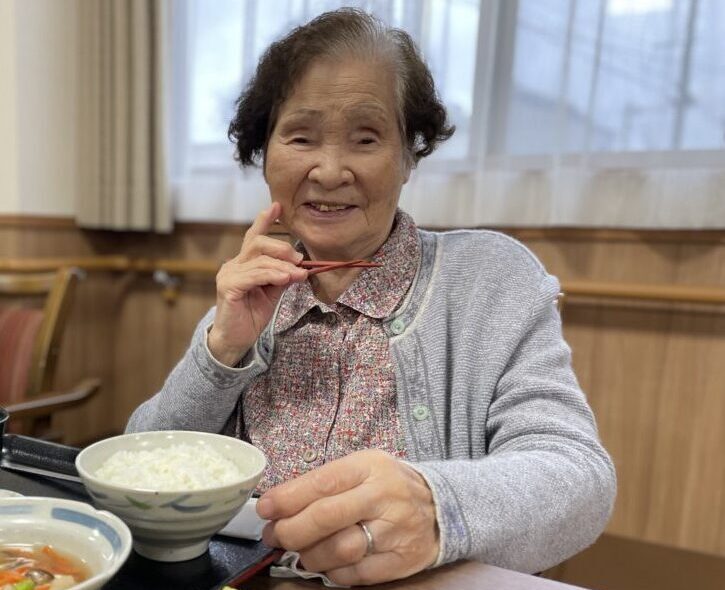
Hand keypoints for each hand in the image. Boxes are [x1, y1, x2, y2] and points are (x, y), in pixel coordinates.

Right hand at [208, 202, 306, 365]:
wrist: (236, 340)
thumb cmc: (252, 316)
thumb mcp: (273, 292)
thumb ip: (281, 276)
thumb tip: (299, 265)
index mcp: (244, 263)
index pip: (253, 237)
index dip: (264, 220)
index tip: (277, 206)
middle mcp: (233, 264)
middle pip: (258, 243)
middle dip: (282, 248)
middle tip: (299, 261)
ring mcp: (229, 274)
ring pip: (260, 260)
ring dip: (283, 266)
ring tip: (297, 275)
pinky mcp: (228, 287)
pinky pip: (254, 275)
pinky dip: (272, 275)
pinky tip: (285, 279)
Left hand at [257, 449, 439, 585]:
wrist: (440, 507)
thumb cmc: (389, 486)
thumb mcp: (362, 468)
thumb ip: (324, 482)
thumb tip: (279, 504)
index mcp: (370, 467)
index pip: (322, 482)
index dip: (288, 498)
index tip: (266, 509)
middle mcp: (384, 496)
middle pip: (326, 518)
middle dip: (290, 530)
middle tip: (274, 535)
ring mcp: (394, 530)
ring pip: (339, 550)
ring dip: (309, 555)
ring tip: (301, 551)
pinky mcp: (400, 560)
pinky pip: (355, 574)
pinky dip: (333, 572)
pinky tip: (328, 563)